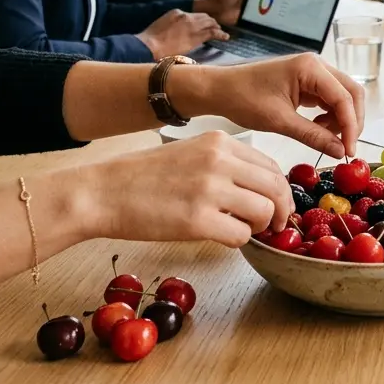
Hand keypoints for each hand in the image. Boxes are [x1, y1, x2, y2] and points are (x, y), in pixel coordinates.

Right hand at [87, 130, 292, 246]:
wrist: (103, 192)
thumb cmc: (143, 177)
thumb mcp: (190, 153)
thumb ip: (225, 165)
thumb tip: (259, 188)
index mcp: (220, 143)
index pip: (271, 166)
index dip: (280, 191)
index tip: (276, 205)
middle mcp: (219, 161)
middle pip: (276, 188)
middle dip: (280, 211)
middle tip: (273, 225)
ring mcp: (209, 190)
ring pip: (264, 212)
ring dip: (259, 227)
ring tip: (240, 229)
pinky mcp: (197, 221)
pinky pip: (241, 235)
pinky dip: (238, 241)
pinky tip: (220, 236)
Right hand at [137, 10, 227, 58]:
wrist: (150, 45)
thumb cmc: (150, 40)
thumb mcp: (160, 25)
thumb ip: (171, 25)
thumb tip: (175, 32)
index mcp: (176, 12)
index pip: (193, 15)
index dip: (199, 19)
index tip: (200, 24)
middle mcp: (186, 16)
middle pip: (204, 17)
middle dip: (210, 21)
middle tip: (215, 26)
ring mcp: (192, 25)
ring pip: (210, 23)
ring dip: (216, 27)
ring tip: (221, 31)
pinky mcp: (196, 36)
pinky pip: (212, 33)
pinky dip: (220, 34)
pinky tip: (225, 37)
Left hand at [176, 53, 364, 158]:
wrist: (220, 89)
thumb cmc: (244, 99)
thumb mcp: (279, 121)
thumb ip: (313, 135)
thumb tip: (340, 151)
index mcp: (311, 68)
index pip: (344, 98)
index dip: (351, 126)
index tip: (349, 151)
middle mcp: (317, 65)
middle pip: (351, 93)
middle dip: (352, 121)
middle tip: (346, 148)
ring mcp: (313, 72)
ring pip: (343, 96)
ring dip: (342, 119)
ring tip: (327, 139)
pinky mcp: (308, 82)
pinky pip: (330, 99)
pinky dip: (331, 116)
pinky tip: (318, 128)